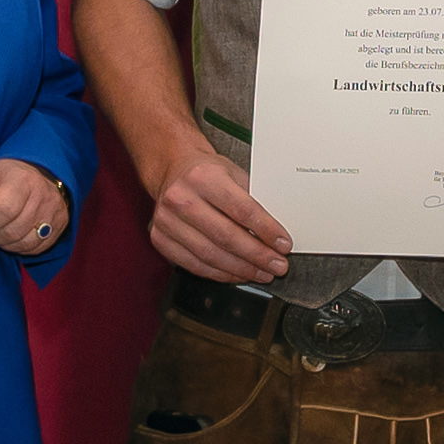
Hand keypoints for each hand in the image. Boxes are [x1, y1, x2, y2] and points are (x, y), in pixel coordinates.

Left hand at [0, 158, 67, 256]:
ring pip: (26, 242)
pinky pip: (37, 248)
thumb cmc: (9, 176)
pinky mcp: (60, 226)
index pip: (5, 210)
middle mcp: (43, 196)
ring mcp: (54, 213)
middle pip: (14, 230)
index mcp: (23, 180)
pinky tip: (12, 239)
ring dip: (6, 244)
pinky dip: (20, 248)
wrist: (42, 175)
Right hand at [141, 147, 291, 283]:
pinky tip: (238, 273)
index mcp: (203, 177)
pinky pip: (194, 264)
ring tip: (262, 273)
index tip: (284, 245)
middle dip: (257, 256)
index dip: (266, 231)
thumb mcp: (234, 175)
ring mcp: (166, 220)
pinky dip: (220, 273)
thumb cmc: (207, 173)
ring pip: (210, 255)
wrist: (172, 169)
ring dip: (241, 269)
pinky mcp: (160, 239)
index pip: (242, 210)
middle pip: (226, 236)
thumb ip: (254, 201)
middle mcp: (180, 198)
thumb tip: (277, 234)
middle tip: (278, 265)